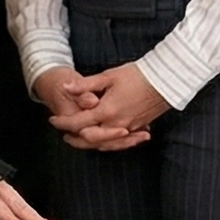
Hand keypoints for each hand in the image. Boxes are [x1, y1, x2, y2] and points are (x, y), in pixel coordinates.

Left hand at [31, 65, 151, 152]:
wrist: (166, 80)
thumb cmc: (137, 75)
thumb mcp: (108, 76)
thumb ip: (85, 85)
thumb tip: (65, 87)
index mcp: (106, 111)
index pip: (78, 123)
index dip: (63, 123)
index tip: (53, 120)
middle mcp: (116, 124)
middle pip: (89, 139)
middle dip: (75, 138)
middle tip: (64, 134)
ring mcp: (128, 128)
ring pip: (105, 143)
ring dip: (90, 143)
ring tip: (80, 138)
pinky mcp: (137, 127)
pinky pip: (119, 141)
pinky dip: (108, 142)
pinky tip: (103, 138)